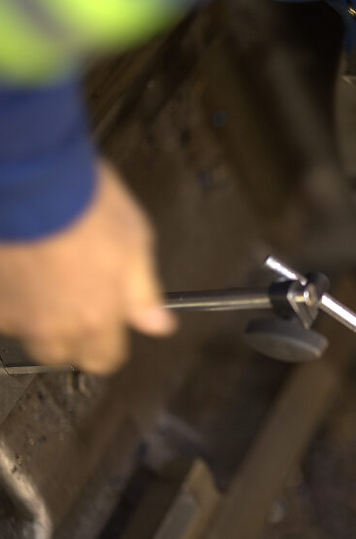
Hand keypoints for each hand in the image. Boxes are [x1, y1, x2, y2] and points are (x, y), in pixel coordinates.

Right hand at [0, 161, 175, 372]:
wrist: (33, 179)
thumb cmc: (88, 203)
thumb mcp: (137, 243)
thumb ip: (144, 292)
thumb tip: (158, 324)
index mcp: (96, 317)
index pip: (104, 360)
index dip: (108, 347)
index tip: (110, 330)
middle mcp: (49, 324)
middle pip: (60, 353)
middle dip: (71, 336)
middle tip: (78, 299)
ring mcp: (11, 311)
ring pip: (25, 332)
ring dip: (36, 315)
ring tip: (47, 277)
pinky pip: (1, 308)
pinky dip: (10, 295)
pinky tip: (22, 267)